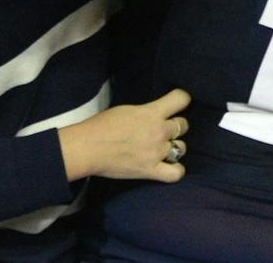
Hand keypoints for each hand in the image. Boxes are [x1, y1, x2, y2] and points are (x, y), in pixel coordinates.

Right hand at [59, 88, 189, 182]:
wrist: (89, 147)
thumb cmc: (102, 125)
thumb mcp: (128, 110)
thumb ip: (146, 112)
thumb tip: (153, 116)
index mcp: (153, 112)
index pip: (181, 99)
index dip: (182, 100)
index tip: (178, 103)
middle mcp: (159, 131)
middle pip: (183, 125)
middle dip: (176, 126)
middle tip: (163, 129)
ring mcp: (157, 152)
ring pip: (182, 148)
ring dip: (174, 147)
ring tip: (163, 148)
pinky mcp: (151, 170)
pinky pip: (176, 173)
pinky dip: (176, 170)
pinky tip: (170, 166)